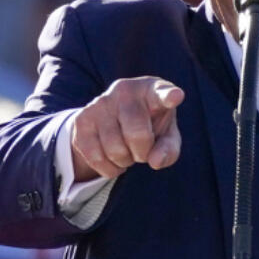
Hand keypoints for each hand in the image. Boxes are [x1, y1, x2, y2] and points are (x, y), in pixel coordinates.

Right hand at [70, 77, 184, 181]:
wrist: (112, 120)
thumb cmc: (149, 126)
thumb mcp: (166, 136)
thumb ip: (169, 149)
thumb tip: (155, 161)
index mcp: (151, 89)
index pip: (161, 93)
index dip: (168, 96)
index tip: (176, 96)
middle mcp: (124, 90)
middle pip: (138, 134)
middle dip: (143, 152)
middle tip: (142, 150)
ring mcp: (100, 103)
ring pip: (115, 149)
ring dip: (125, 161)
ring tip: (127, 151)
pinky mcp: (82, 120)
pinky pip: (96, 157)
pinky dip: (109, 168)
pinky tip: (113, 158)